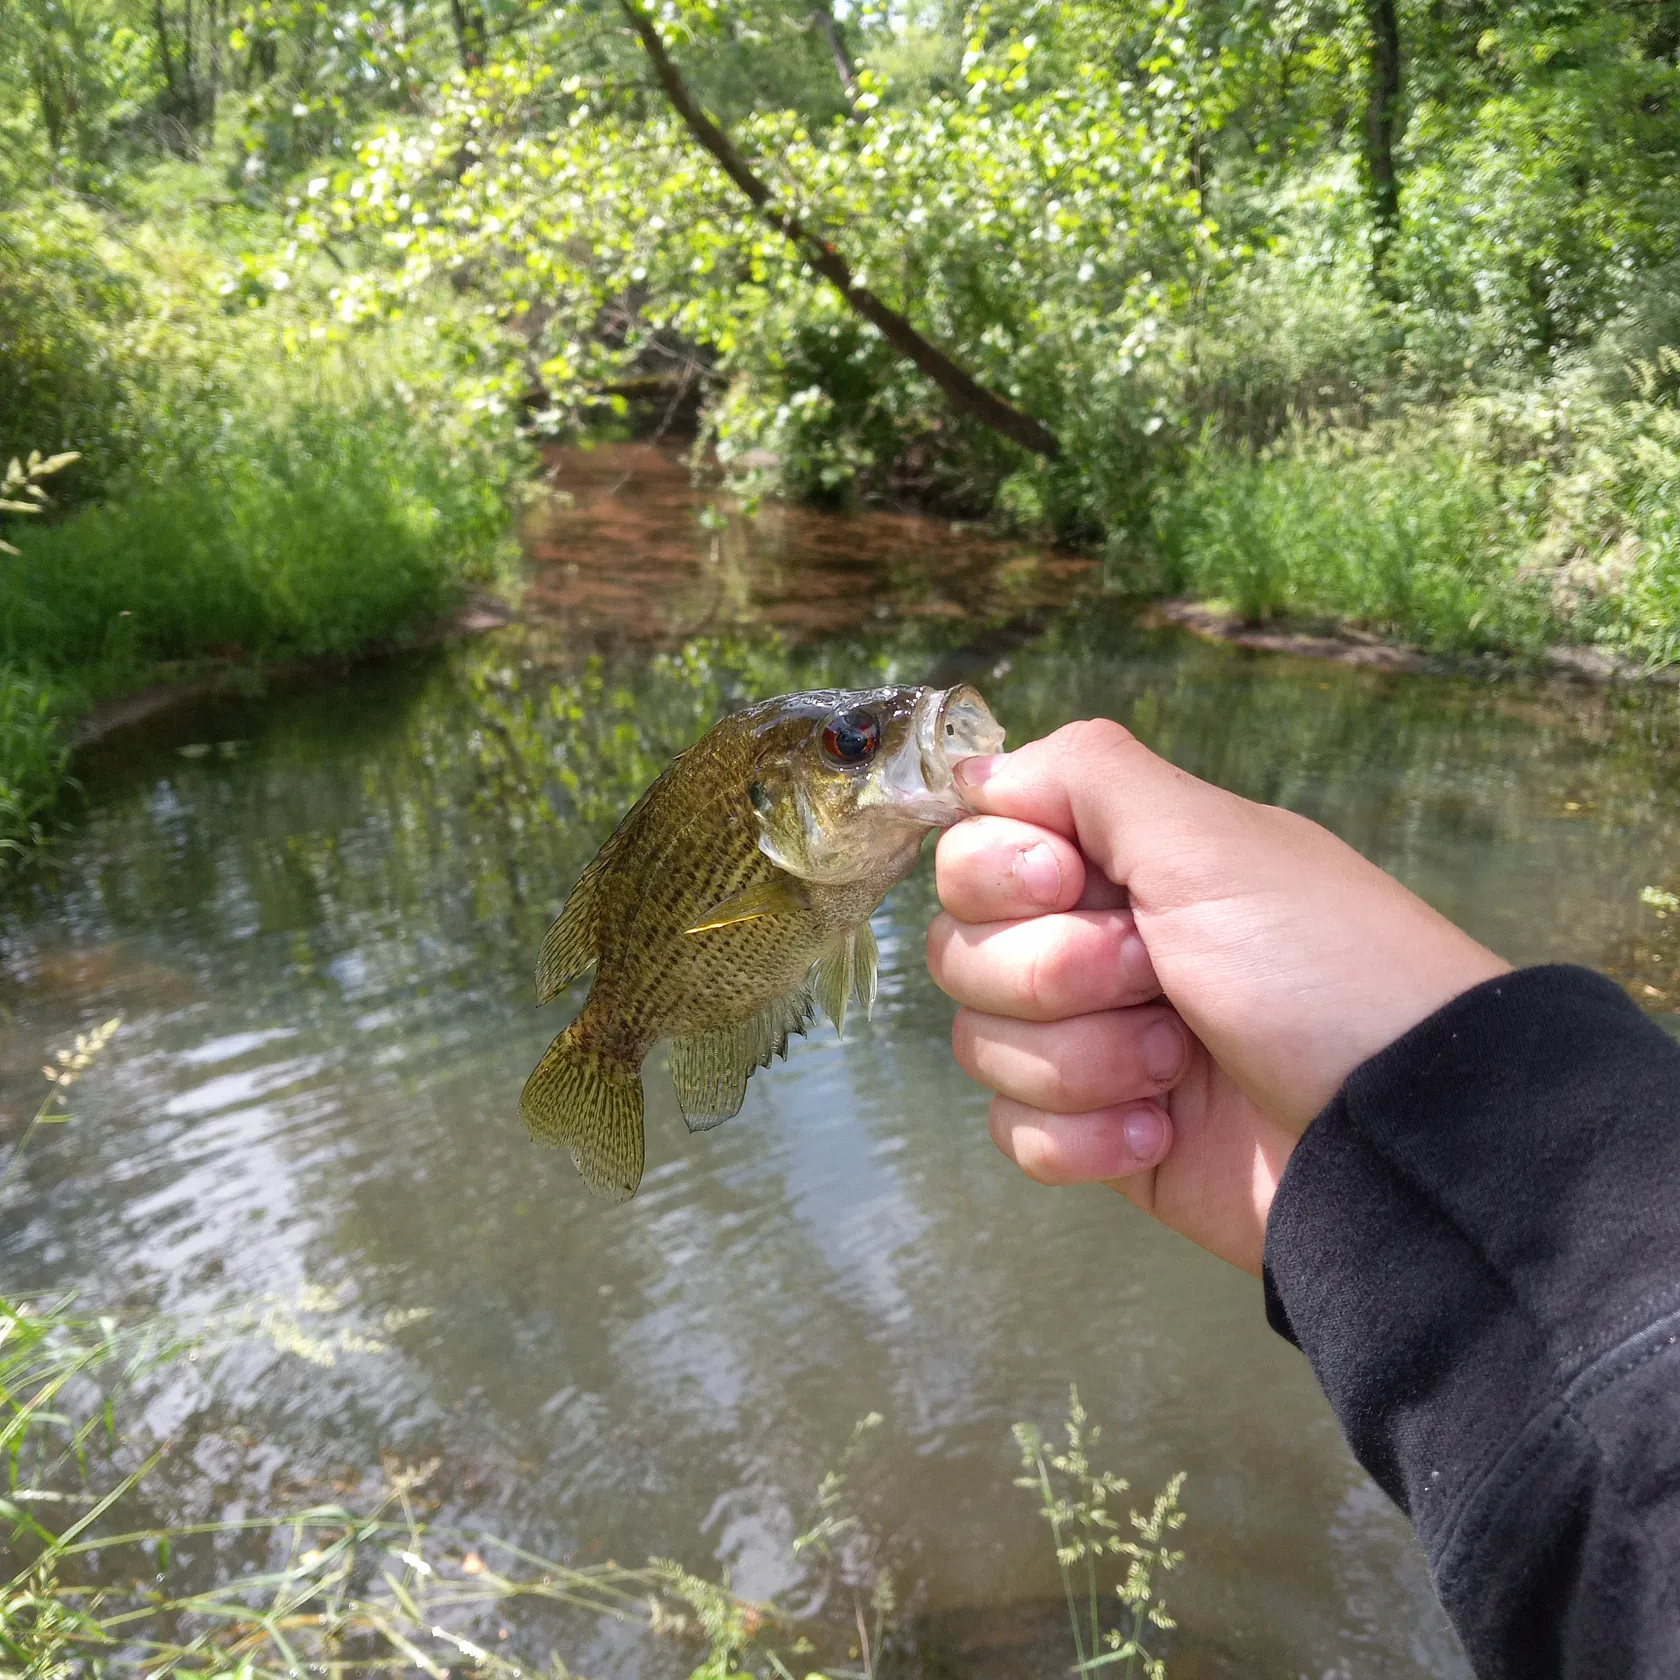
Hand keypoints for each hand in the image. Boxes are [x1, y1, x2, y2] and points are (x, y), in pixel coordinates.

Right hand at [925, 720, 1508, 1273]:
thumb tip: (979, 768)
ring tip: (1176, 1067)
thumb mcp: (1211, 840)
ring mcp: (1094, 1044)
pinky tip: (1160, 1136)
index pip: (972, 849)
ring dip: (1080, 1059)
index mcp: (1119, 862)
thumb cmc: (1315, 964)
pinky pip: (1015, 1132)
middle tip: (1152, 976)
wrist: (1400, 1136)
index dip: (998, 870)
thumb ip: (1086, 775)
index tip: (1069, 882)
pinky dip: (1081, 1138)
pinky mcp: (1100, 1139)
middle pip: (960, 948)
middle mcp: (1095, 943)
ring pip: (981, 1044)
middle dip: (1050, 971)